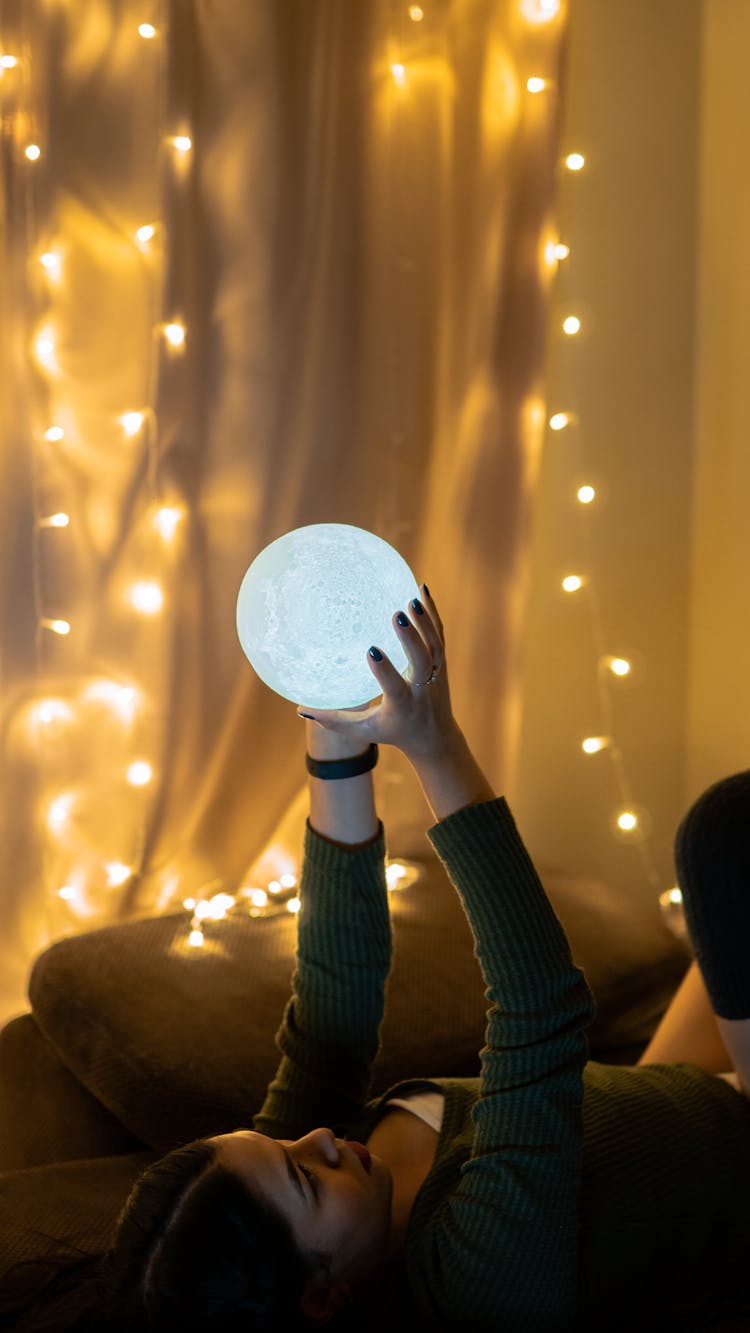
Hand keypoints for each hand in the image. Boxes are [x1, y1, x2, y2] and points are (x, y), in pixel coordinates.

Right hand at [297, 586, 459, 761]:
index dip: (385, 670)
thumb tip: (300, 710)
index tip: (372, 650)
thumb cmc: (393, 730)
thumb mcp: (364, 730)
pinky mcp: (441, 661)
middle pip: (421, 661)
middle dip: (412, 638)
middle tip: (397, 614)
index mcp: (402, 705)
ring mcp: (436, 672)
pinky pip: (438, 634)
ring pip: (434, 645)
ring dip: (424, 621)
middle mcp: (422, 688)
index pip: (395, 688)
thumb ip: (334, 721)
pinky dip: (432, 612)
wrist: (434, 735)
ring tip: (412, 598)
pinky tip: (422, 589)